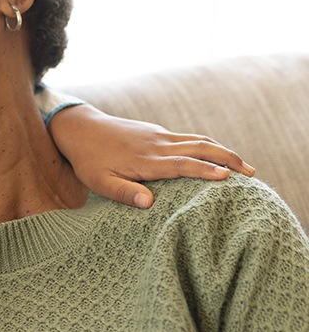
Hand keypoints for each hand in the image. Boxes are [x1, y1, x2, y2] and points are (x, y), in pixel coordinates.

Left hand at [48, 104, 255, 208]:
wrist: (80, 128)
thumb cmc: (88, 161)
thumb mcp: (99, 183)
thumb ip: (124, 193)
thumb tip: (150, 203)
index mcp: (146, 161)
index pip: (183, 165)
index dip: (206, 171)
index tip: (229, 178)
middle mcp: (157, 146)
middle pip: (200, 147)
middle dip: (228, 159)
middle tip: (252, 174)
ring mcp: (159, 136)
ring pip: (198, 140)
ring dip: (223, 151)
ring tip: (244, 166)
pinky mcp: (157, 133)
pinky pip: (189, 137)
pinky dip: (209, 145)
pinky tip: (217, 155)